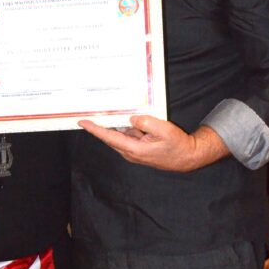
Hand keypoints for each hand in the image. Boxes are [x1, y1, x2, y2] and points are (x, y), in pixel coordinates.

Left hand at [77, 117, 228, 171]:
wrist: (187, 157)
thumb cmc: (177, 145)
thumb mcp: (164, 130)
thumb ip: (146, 123)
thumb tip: (132, 119)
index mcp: (134, 149)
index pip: (109, 137)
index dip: (95, 129)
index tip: (82, 122)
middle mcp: (130, 152)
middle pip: (110, 136)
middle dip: (100, 125)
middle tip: (90, 111)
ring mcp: (134, 151)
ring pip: (120, 135)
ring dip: (114, 124)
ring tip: (107, 110)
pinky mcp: (138, 148)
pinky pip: (128, 135)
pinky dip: (125, 127)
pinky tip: (126, 116)